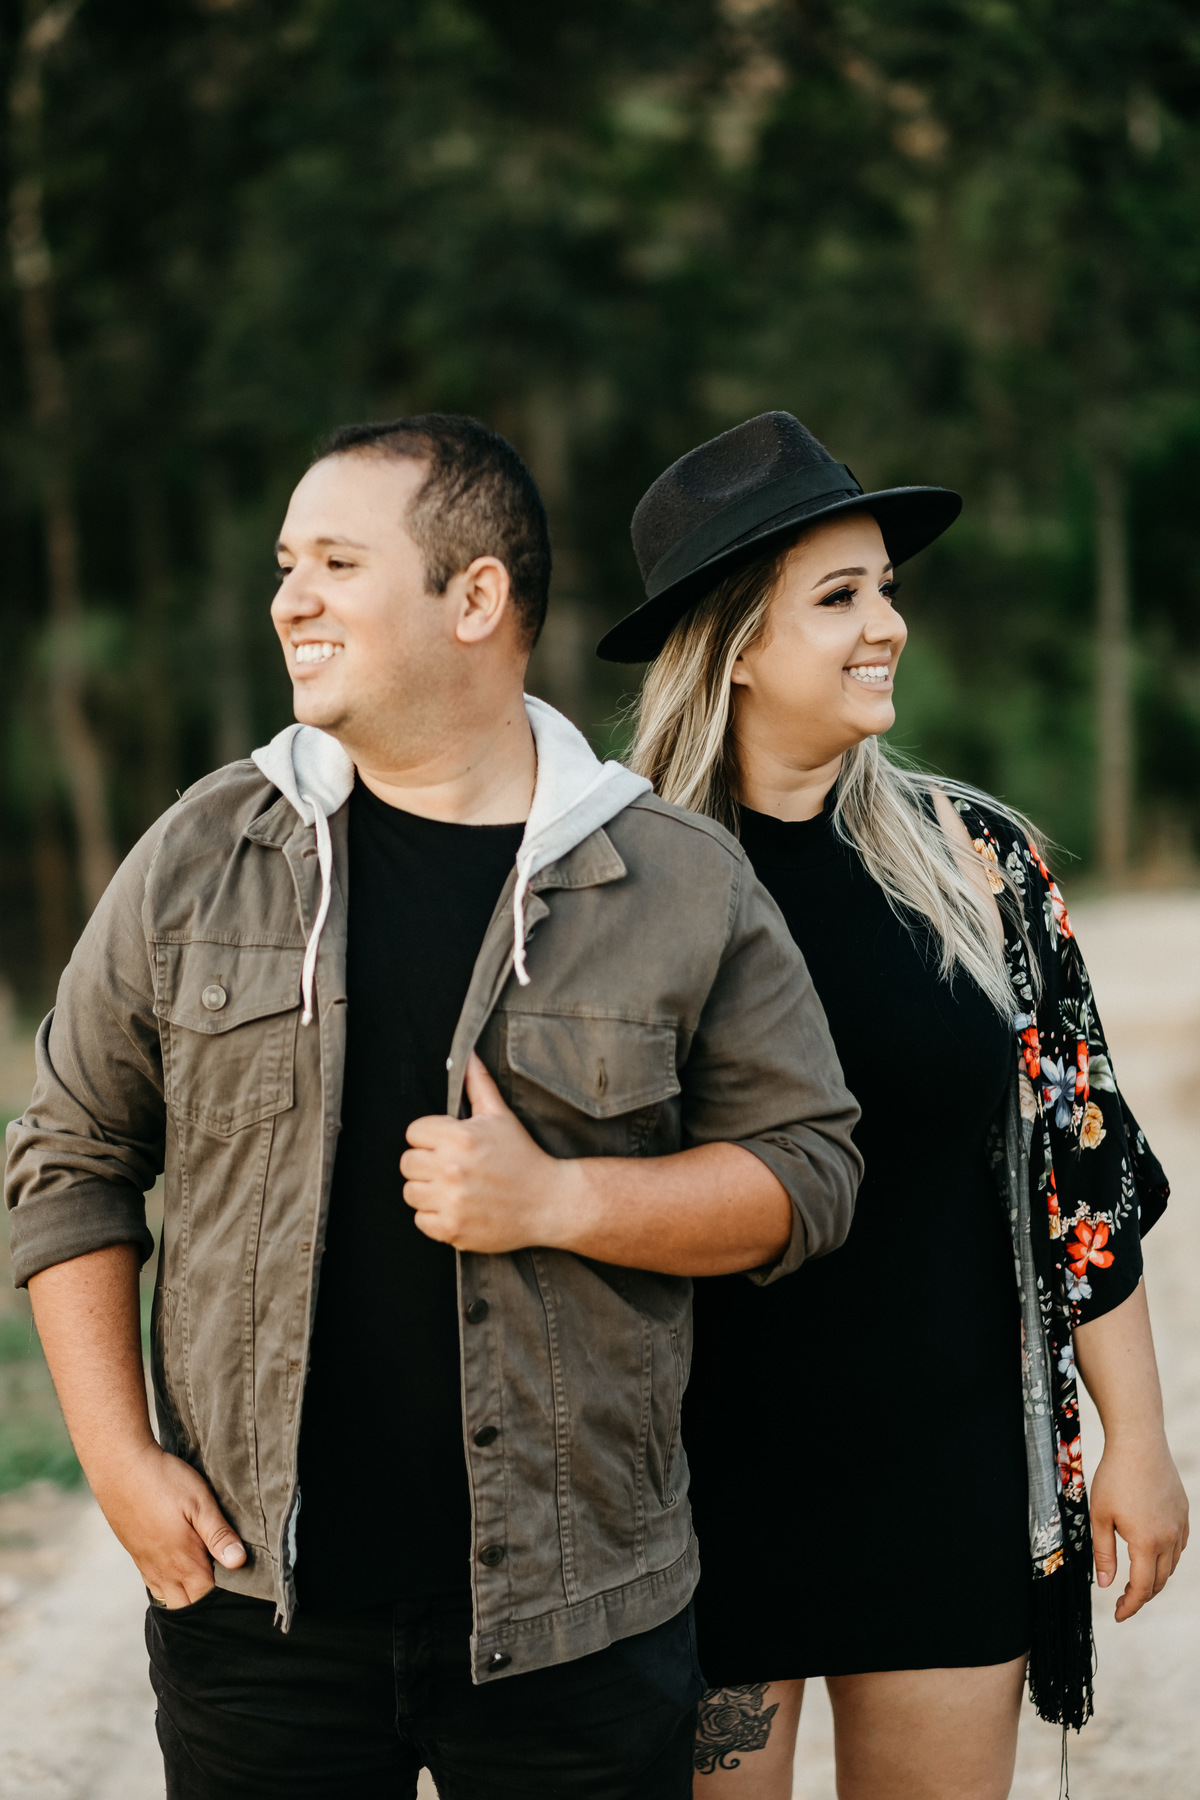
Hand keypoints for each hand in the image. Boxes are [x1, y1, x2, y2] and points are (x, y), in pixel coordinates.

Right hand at [96, 1439, 246, 1609]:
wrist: (120, 1468)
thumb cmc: (164, 1481)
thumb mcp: (200, 1502)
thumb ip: (219, 1535)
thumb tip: (239, 1562)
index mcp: (183, 1561)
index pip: (209, 1593)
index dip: (226, 1588)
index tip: (239, 1574)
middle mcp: (163, 1570)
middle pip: (189, 1602)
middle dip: (206, 1597)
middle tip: (222, 1574)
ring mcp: (147, 1565)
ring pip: (169, 1598)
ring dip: (187, 1594)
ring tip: (202, 1574)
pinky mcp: (136, 1554)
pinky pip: (154, 1585)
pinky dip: (168, 1586)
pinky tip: (176, 1570)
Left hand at [401, 1053, 577, 1251]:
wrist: (549, 1202)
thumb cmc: (523, 1157)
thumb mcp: (501, 1116)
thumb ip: (477, 1083)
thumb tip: (465, 1054)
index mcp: (460, 1137)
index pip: (413, 1133)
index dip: (430, 1137)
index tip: (449, 1145)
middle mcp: (452, 1169)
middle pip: (407, 1163)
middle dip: (426, 1163)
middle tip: (451, 1167)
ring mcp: (451, 1202)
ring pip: (410, 1192)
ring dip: (427, 1190)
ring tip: (454, 1188)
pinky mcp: (452, 1229)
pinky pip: (420, 1220)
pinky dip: (435, 1216)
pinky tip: (458, 1208)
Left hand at [1089, 1431, 1188, 1620]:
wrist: (1139, 1444)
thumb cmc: (1114, 1478)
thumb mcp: (1100, 1517)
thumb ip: (1103, 1554)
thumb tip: (1105, 1585)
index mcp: (1146, 1543)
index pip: (1142, 1588)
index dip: (1130, 1606)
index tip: (1118, 1615)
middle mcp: (1169, 1538)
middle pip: (1159, 1581)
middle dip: (1142, 1595)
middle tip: (1123, 1600)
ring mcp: (1179, 1526)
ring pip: (1171, 1565)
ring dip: (1156, 1578)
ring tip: (1136, 1580)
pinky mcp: (1183, 1513)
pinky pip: (1179, 1546)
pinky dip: (1167, 1559)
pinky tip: (1153, 1555)